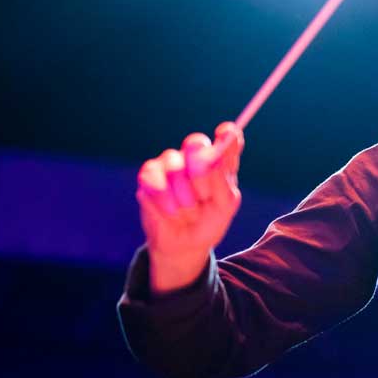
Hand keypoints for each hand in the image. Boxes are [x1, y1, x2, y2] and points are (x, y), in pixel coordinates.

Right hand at [135, 122, 243, 292]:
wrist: (183, 245)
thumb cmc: (209, 223)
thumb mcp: (224, 208)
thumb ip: (222, 184)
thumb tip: (214, 163)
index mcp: (221, 163)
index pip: (227, 138)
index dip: (227, 133)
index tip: (225, 132)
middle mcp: (196, 158)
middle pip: (195, 143)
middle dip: (200, 171)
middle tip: (203, 195)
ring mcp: (171, 164)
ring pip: (173, 164)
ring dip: (183, 195)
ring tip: (188, 211)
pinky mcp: (149, 176)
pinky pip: (152, 178)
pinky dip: (164, 200)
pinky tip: (171, 213)